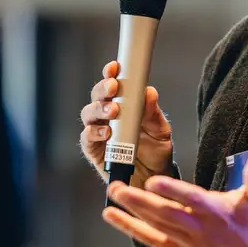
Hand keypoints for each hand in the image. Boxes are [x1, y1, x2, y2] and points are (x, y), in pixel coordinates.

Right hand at [79, 61, 173, 184]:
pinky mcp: (93, 150)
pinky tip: (106, 132)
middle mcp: (108, 116)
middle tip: (113, 87)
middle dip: (103, 89)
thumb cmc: (156, 152)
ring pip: (88, 113)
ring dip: (99, 108)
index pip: (113, 85)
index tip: (115, 67)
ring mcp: (98, 132)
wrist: (153, 179)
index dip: (111, 73)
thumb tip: (149, 92)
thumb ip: (153, 113)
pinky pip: (87, 138)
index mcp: (124, 105)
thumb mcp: (160, 131)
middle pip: (97, 96)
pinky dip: (94, 132)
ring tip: (113, 110)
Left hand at [102, 150, 247, 246]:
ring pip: (156, 227)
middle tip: (118, 187)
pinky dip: (132, 229)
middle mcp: (200, 229)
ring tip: (113, 195)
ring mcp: (189, 243)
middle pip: (166, 215)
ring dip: (132, 212)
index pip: (192, 200)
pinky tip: (114, 217)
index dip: (173, 191)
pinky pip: (153, 241)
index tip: (153, 181)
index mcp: (218, 211)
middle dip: (140, 202)